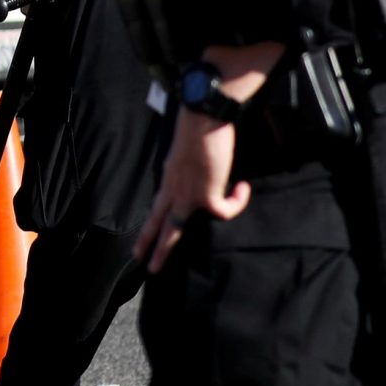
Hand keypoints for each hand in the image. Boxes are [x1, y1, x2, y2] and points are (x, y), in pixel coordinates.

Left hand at [135, 101, 254, 273]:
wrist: (203, 120)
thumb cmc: (200, 129)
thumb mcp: (187, 153)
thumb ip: (189, 169)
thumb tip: (202, 173)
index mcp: (169, 177)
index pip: (156, 205)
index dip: (150, 223)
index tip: (142, 238)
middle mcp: (173, 187)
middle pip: (158, 222)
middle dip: (151, 245)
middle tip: (145, 265)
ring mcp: (187, 193)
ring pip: (175, 228)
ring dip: (170, 248)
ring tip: (169, 262)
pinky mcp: (206, 194)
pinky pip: (223, 210)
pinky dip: (237, 202)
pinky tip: (242, 189)